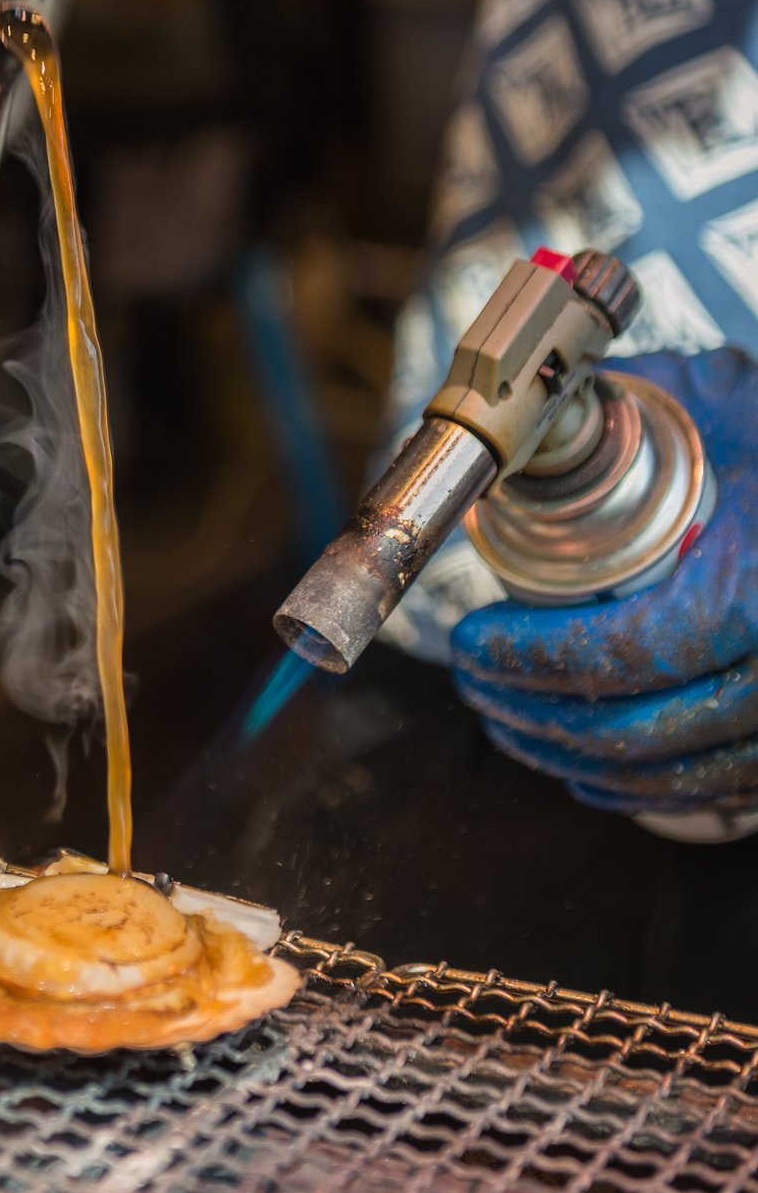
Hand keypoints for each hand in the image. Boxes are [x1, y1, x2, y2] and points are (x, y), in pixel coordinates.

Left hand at [450, 348, 757, 833]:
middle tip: (476, 681)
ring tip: (508, 720)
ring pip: (669, 776)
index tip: (472, 639)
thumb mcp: (721, 396)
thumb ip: (620, 401)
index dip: (534, 657)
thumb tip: (519, 421)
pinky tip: (584, 768)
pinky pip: (715, 796)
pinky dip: (638, 790)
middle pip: (638, 729)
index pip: (629, 650)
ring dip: (570, 759)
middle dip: (533, 714)